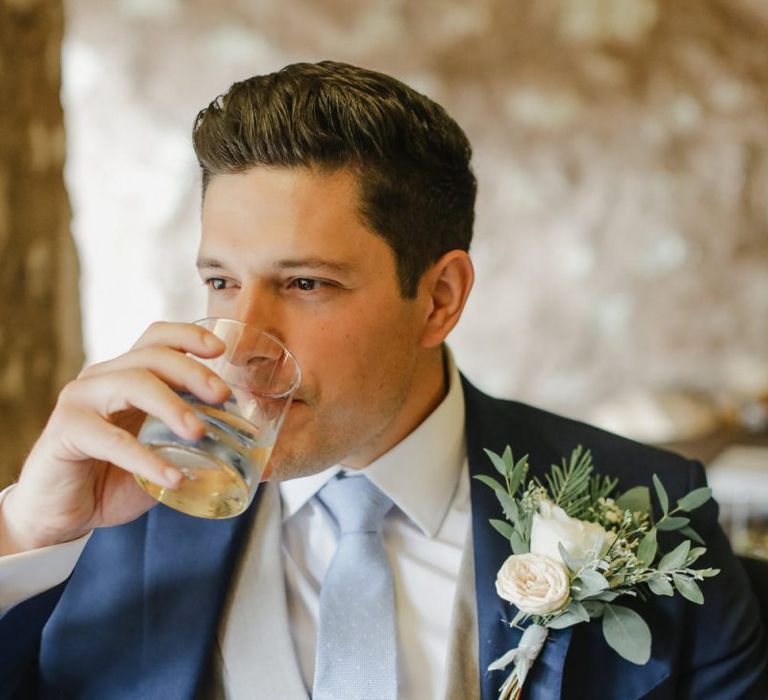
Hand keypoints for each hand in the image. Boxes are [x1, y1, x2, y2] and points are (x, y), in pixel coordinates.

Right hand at [0, 322, 229, 554]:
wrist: (64, 514)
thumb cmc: (115, 478)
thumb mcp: (160, 451)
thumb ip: (190, 439)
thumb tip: (241, 440)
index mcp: (126, 375)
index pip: (157, 338)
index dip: (189, 335)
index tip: (221, 351)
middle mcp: (102, 378)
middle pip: (151, 356)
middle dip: (192, 372)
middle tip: (222, 397)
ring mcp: (80, 400)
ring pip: (132, 383)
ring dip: (172, 406)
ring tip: (199, 434)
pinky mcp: (64, 431)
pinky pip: (110, 439)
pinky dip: (145, 458)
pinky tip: (172, 477)